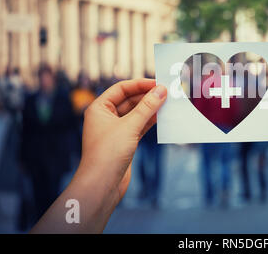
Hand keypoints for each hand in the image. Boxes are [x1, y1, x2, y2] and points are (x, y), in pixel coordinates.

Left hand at [30, 79, 166, 232]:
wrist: (102, 185)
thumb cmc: (108, 153)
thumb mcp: (130, 126)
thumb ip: (147, 107)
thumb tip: (161, 90)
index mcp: (99, 108)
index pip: (121, 89)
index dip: (139, 84)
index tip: (158, 83)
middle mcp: (106, 117)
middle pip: (129, 100)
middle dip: (147, 96)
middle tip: (166, 93)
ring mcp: (115, 130)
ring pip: (136, 113)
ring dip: (150, 109)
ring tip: (167, 103)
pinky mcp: (125, 142)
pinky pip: (139, 126)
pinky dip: (150, 121)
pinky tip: (162, 117)